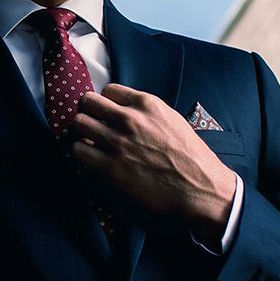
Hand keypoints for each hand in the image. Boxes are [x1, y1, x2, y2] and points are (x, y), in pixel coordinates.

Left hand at [69, 83, 234, 239]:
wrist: (201, 190)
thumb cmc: (191, 159)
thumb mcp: (173, 122)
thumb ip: (147, 113)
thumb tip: (125, 112)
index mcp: (147, 104)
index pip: (109, 90)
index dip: (106, 104)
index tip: (106, 114)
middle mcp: (129, 119)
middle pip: (88, 102)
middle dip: (88, 113)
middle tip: (91, 126)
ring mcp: (117, 143)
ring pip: (78, 124)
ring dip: (81, 133)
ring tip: (89, 143)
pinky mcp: (109, 168)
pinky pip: (78, 151)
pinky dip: (81, 155)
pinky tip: (91, 161)